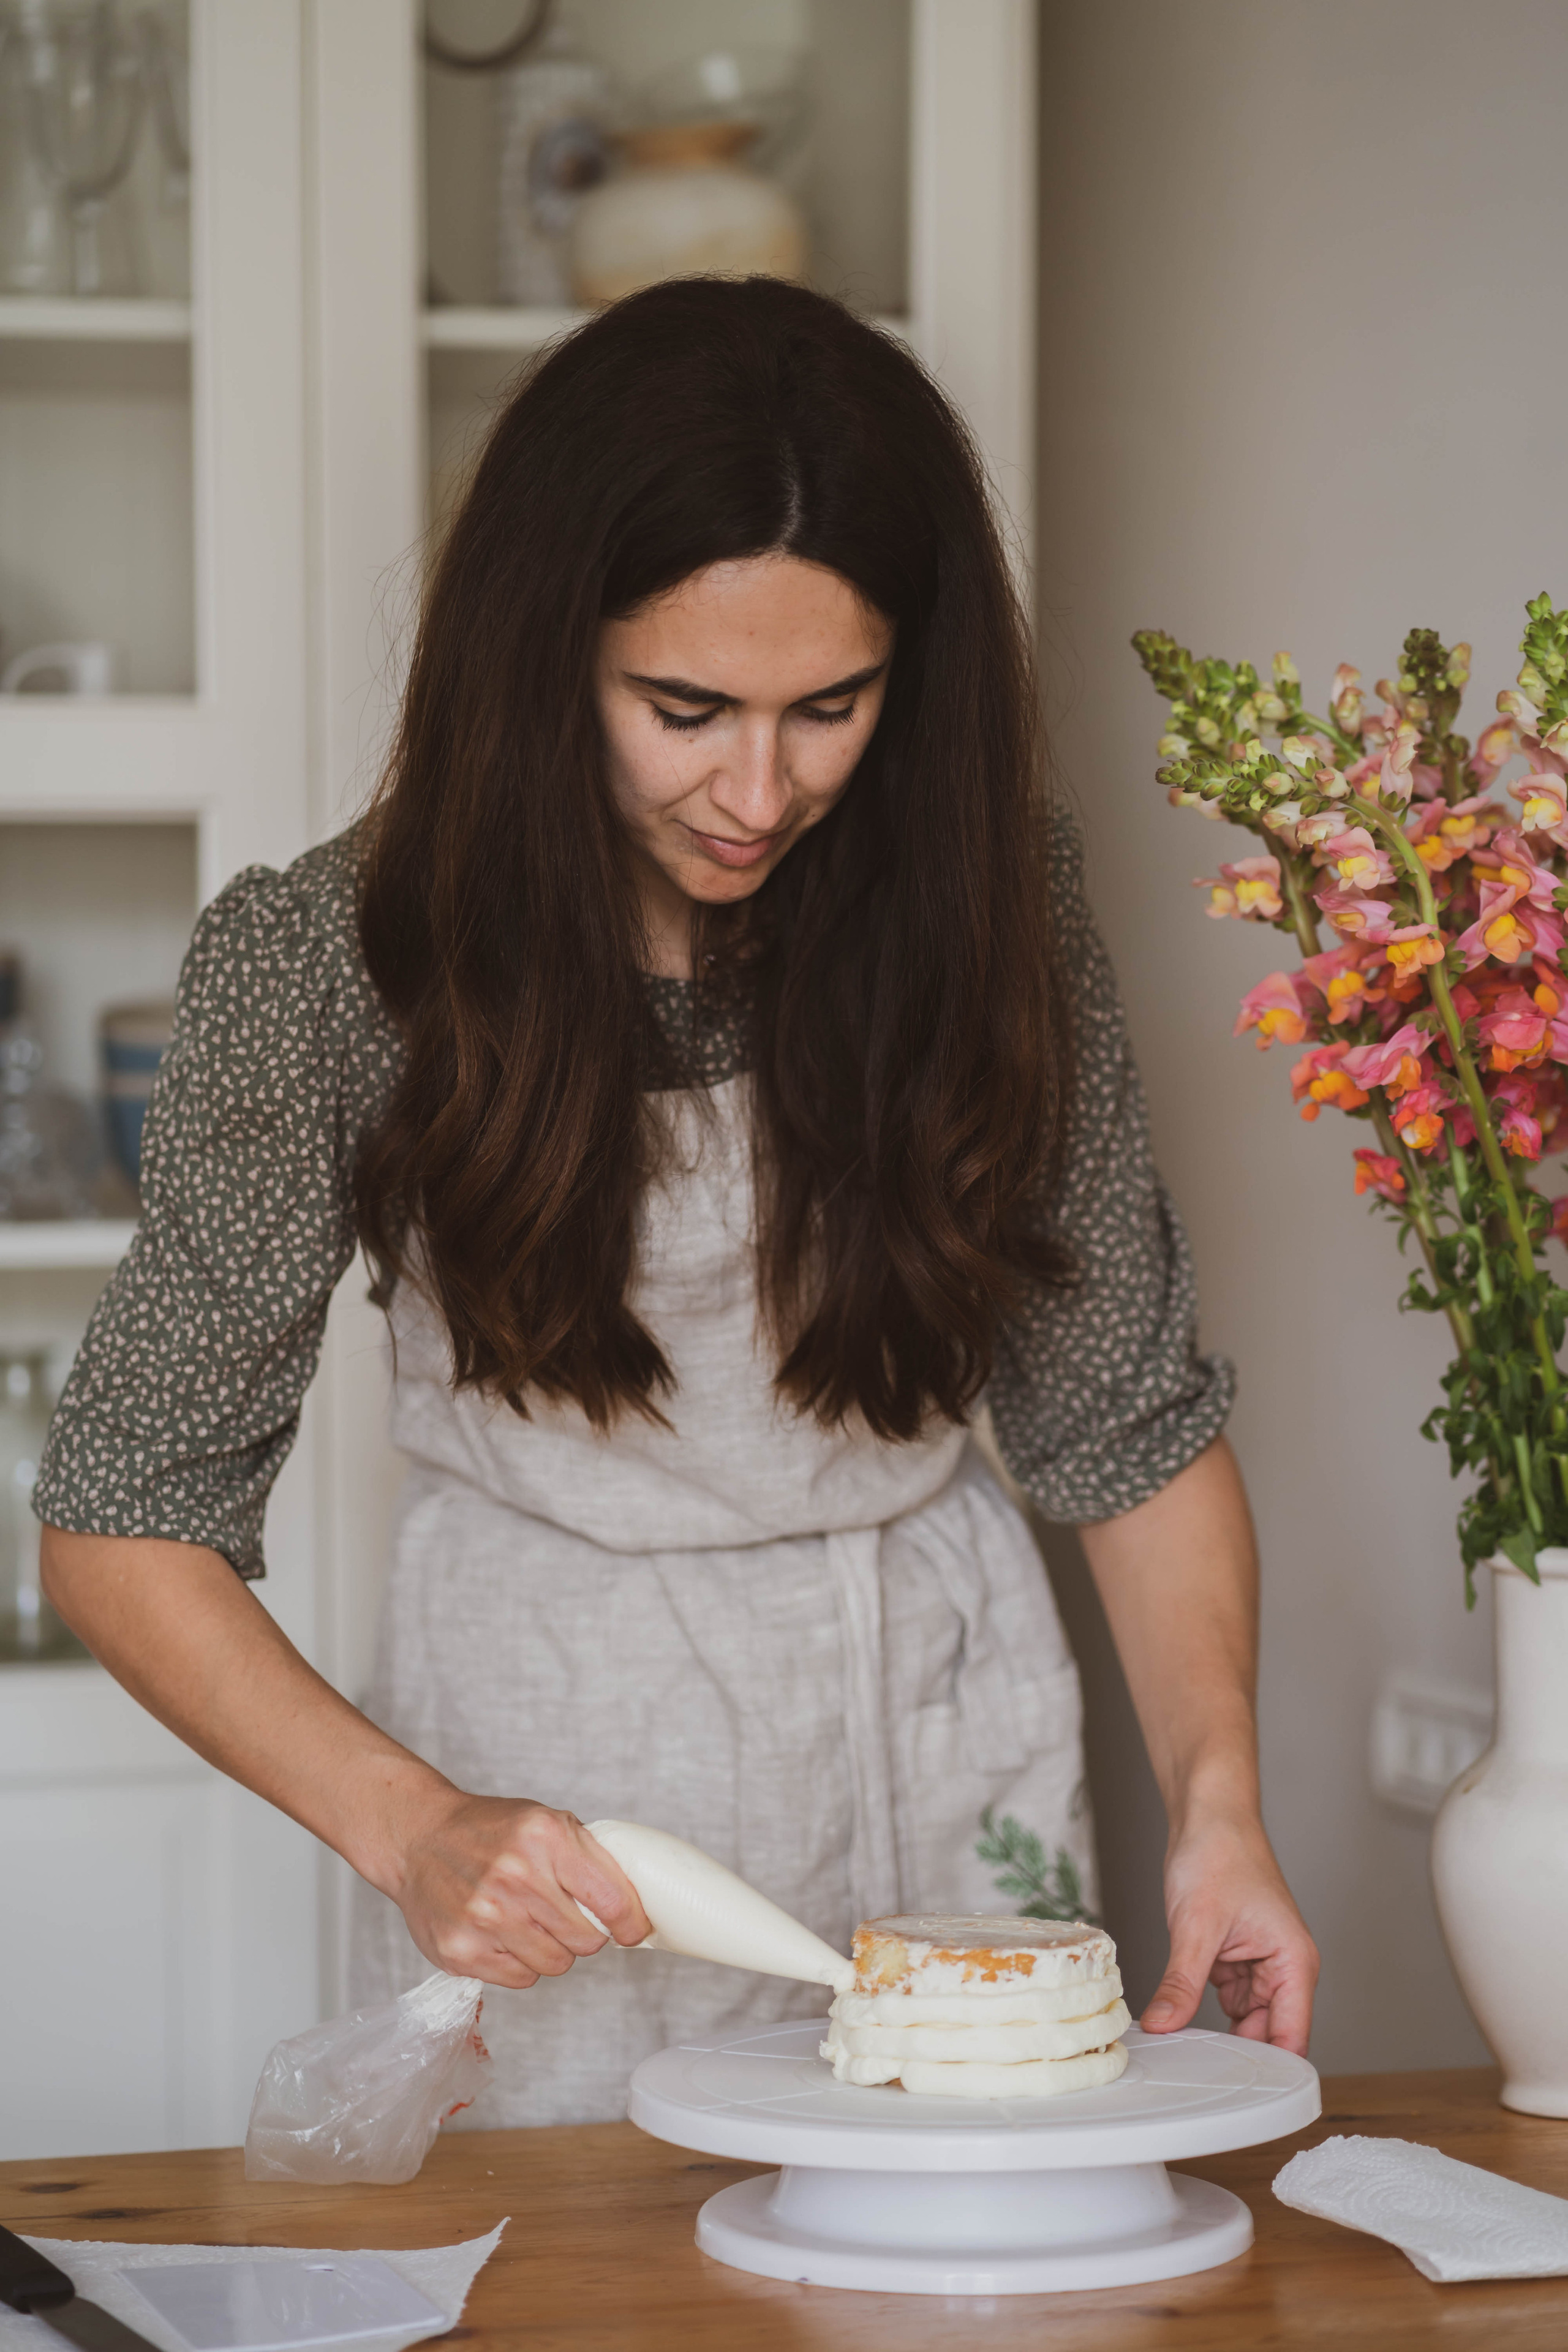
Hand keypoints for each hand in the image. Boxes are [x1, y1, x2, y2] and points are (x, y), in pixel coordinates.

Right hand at [392, 1793, 652, 1988]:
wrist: (419, 1838)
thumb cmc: (490, 1831)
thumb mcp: (547, 1823)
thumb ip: (591, 1859)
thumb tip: (634, 1908)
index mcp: (545, 1838)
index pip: (612, 1900)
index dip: (630, 1923)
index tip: (632, 1930)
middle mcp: (515, 1876)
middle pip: (586, 1940)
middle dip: (584, 1933)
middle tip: (566, 1917)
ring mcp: (485, 1916)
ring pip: (556, 1964)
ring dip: (552, 1949)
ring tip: (530, 1922)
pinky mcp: (461, 1950)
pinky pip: (520, 1978)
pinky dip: (520, 1963)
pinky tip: (504, 1935)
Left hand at [1141, 1807, 1318, 2054]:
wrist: (1208, 1812)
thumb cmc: (1220, 1853)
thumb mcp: (1196, 1927)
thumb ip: (1182, 1983)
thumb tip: (1163, 2025)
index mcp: (1294, 1964)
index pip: (1293, 2038)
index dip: (1273, 2073)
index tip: (1245, 2099)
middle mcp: (1283, 1968)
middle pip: (1268, 2033)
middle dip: (1237, 2053)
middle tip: (1197, 2075)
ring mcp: (1258, 1963)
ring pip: (1243, 2017)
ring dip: (1216, 2028)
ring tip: (1182, 2045)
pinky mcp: (1234, 1955)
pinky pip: (1224, 1995)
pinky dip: (1202, 2004)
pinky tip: (1178, 2013)